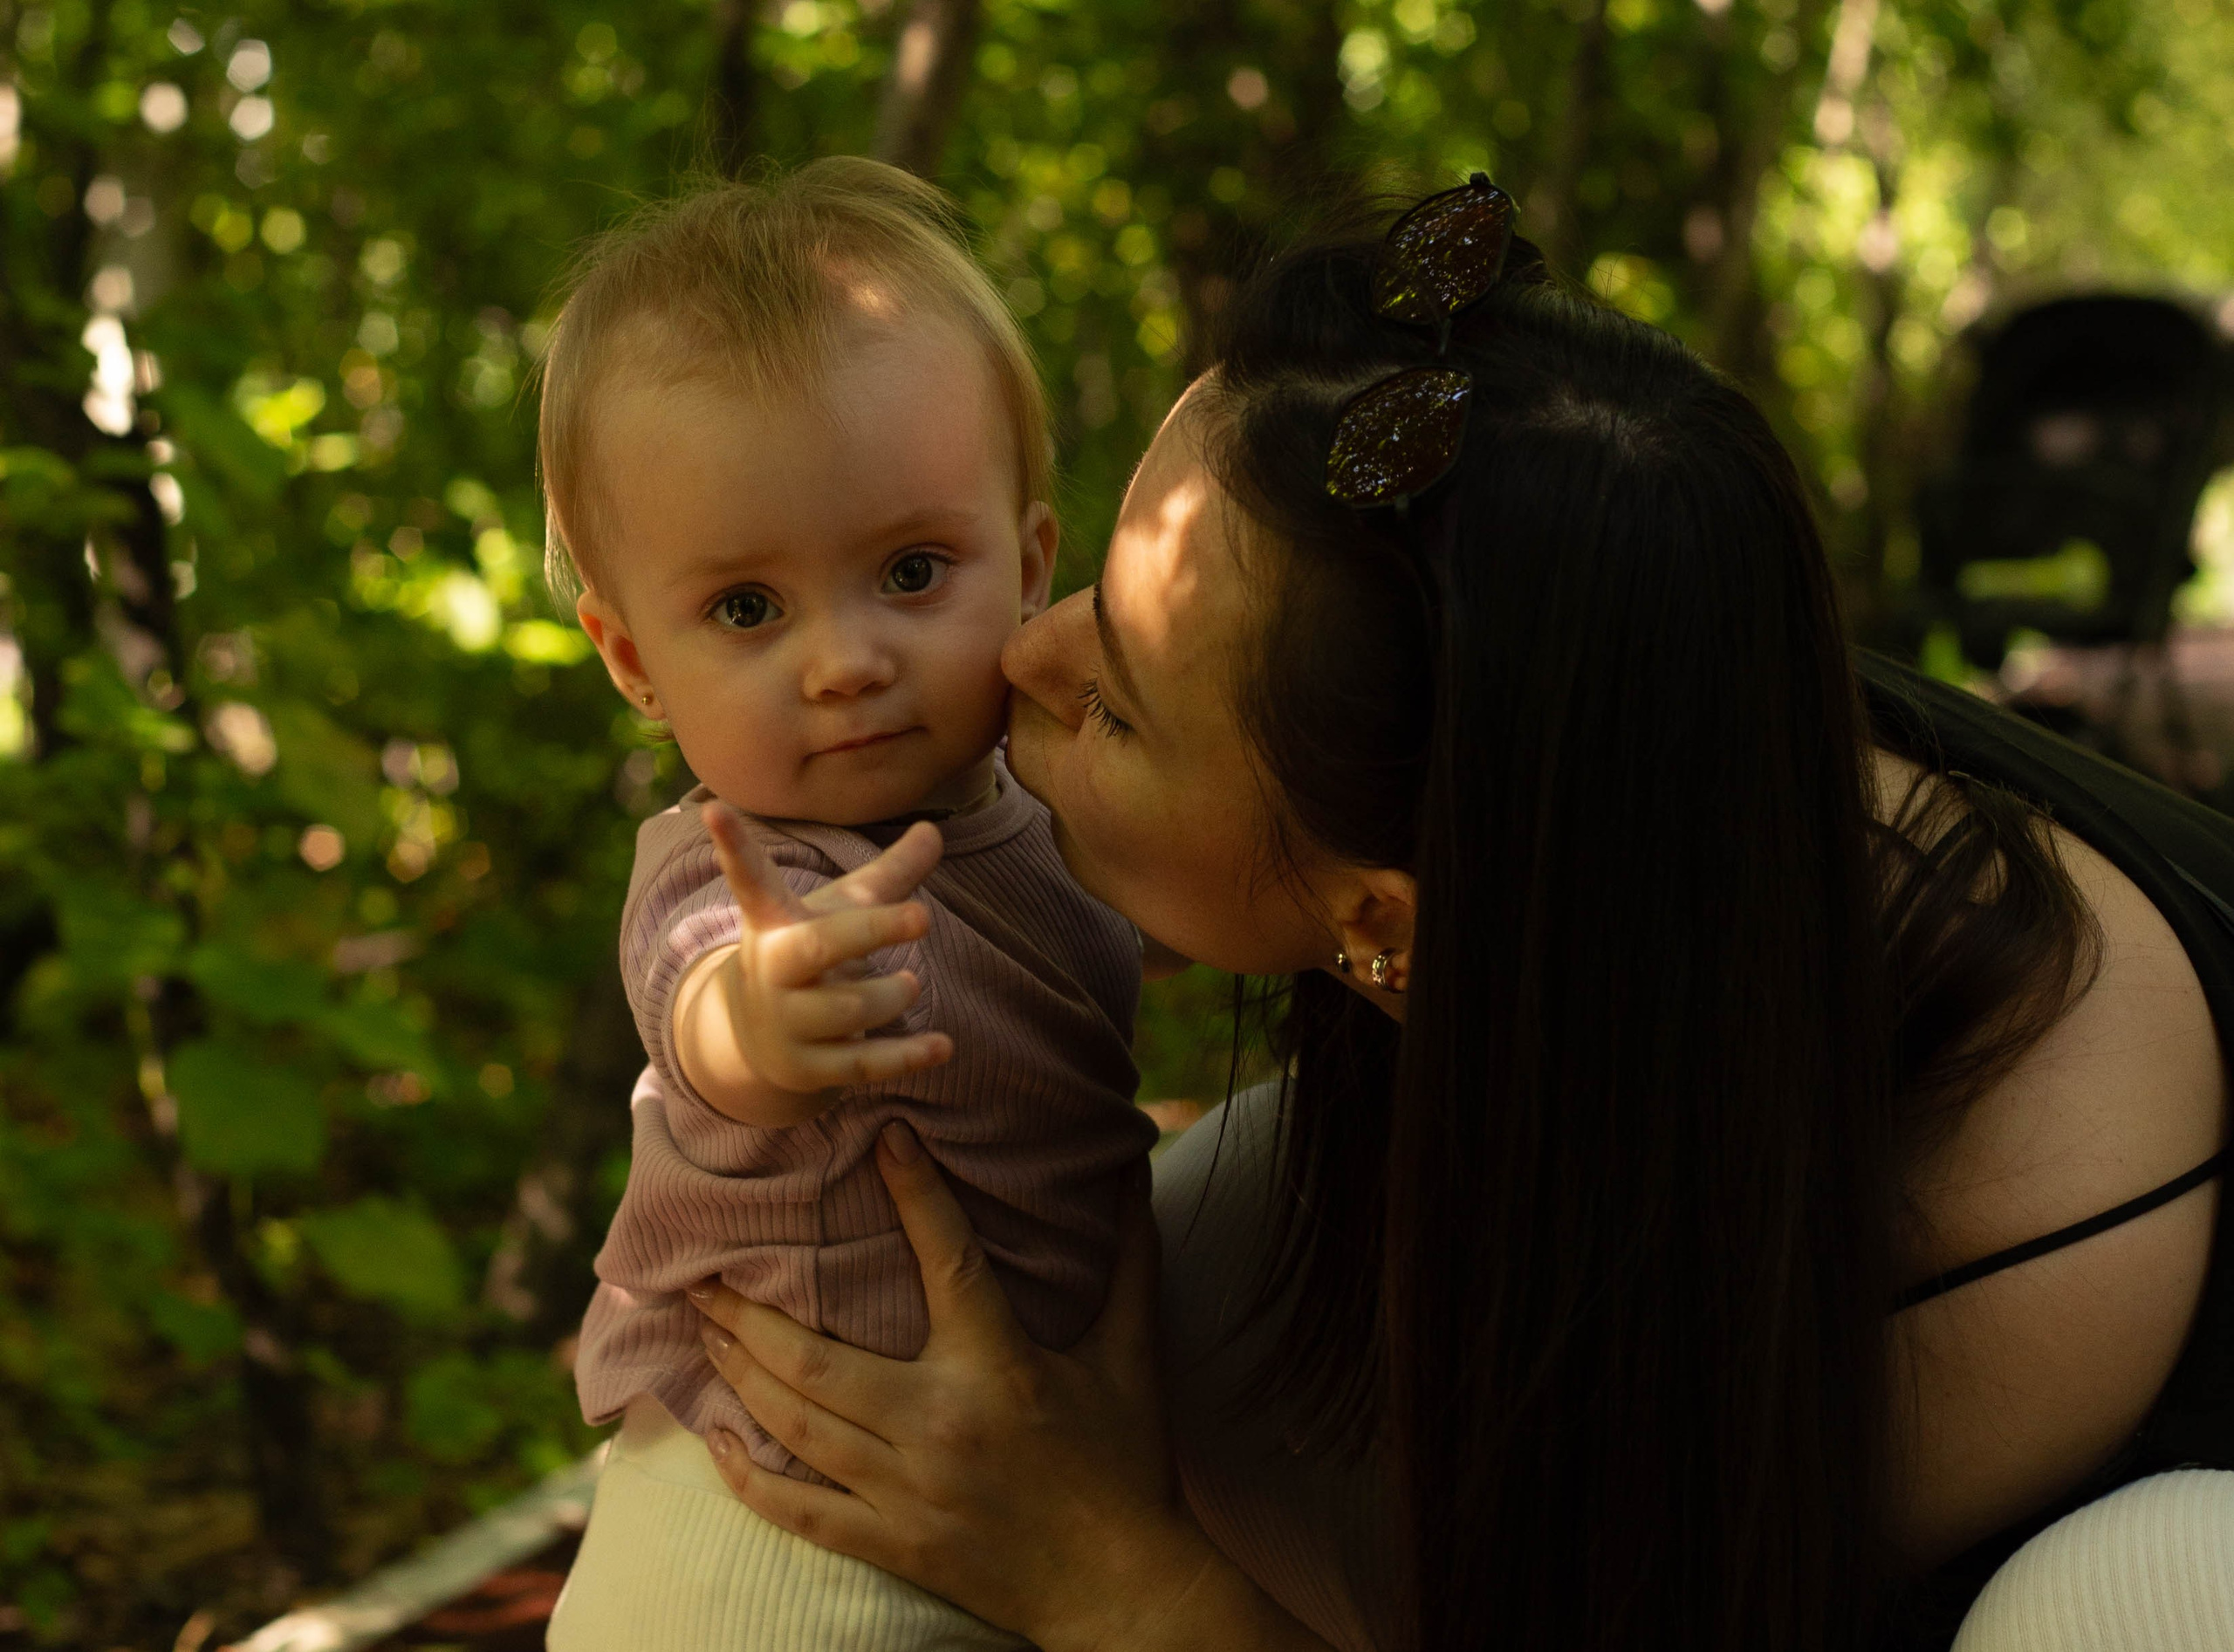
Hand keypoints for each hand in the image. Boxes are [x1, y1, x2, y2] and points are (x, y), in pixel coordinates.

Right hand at [684, 804, 953, 1107]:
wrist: (760, 1038)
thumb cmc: (812, 954)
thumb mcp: (842, 911)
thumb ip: (891, 875)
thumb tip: (936, 830)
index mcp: (774, 920)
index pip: (751, 879)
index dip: (733, 846)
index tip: (714, 809)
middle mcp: (771, 969)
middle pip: (818, 946)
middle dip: (872, 930)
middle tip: (924, 916)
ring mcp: (785, 1022)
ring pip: (851, 1009)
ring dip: (893, 995)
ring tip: (909, 984)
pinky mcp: (805, 1067)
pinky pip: (863, 1064)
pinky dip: (907, 1057)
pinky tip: (944, 1047)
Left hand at [686, 1124, 1219, 1651]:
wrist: (1121, 1587)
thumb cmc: (1126, 1463)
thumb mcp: (1134, 1356)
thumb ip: (1131, 1260)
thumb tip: (1135, 1171)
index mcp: (1000, 1369)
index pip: (948, 1263)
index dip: (916, 1193)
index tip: (883, 1138)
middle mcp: (940, 1426)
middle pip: (818, 1361)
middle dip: (750, 1313)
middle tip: (703, 1271)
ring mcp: (908, 1492)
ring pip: (798, 1426)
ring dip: (738, 1373)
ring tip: (701, 1327)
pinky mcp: (894, 1544)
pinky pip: (802, 1512)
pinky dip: (750, 1476)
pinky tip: (715, 1435)